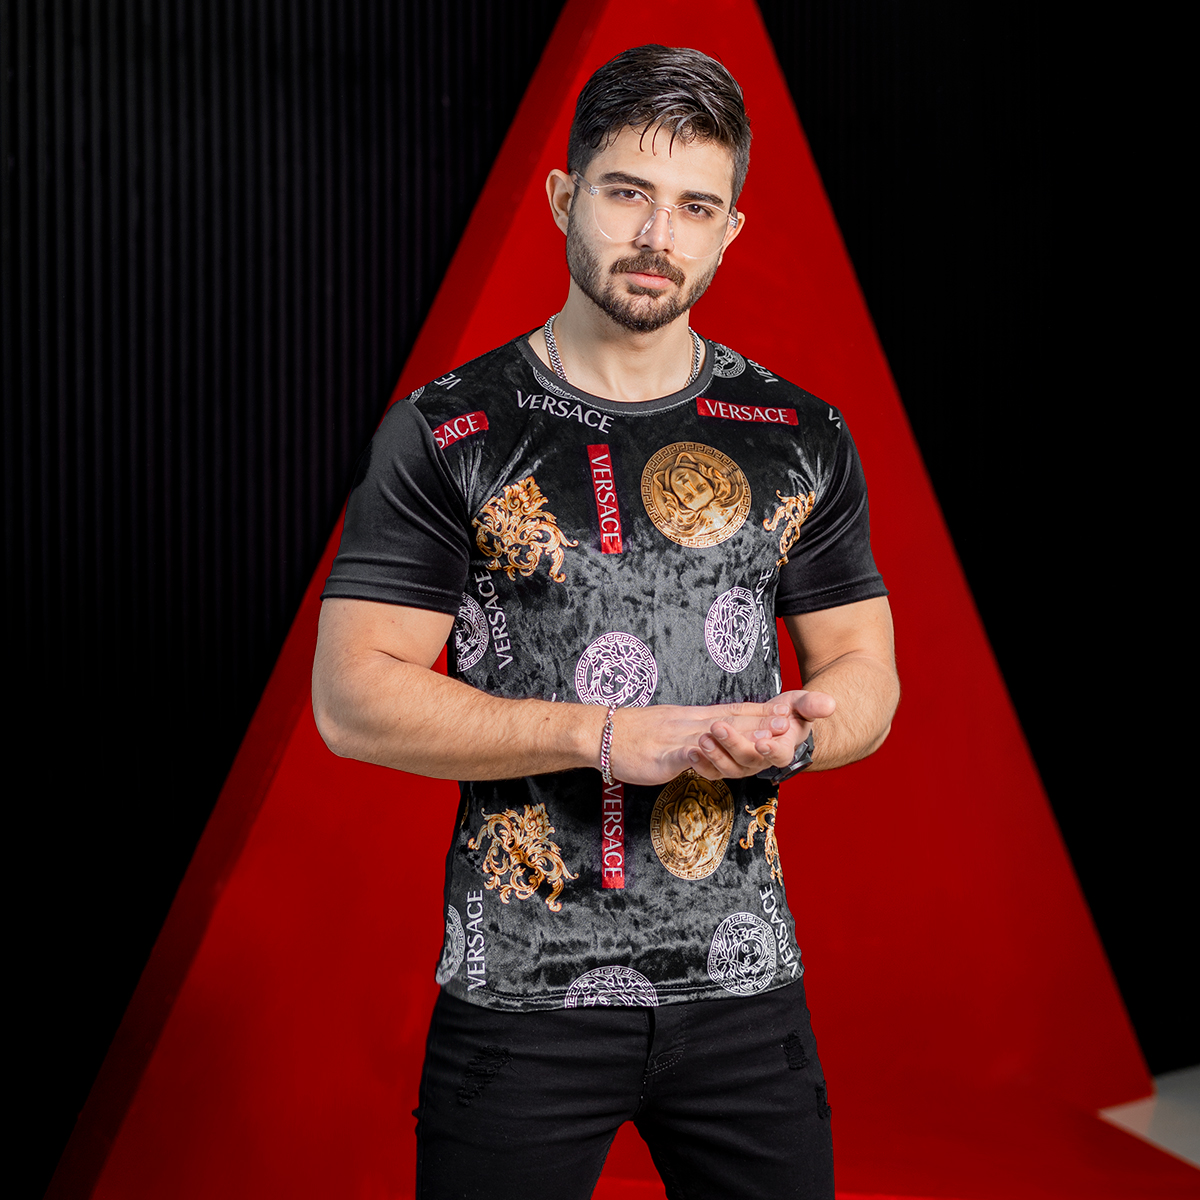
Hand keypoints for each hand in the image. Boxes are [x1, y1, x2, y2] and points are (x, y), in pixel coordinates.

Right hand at [606, 691, 834, 785]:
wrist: (602, 731)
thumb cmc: (637, 733)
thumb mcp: (675, 727)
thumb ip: (699, 730)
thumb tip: (721, 732)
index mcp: (696, 718)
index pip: (735, 712)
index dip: (762, 712)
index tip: (789, 712)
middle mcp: (691, 724)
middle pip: (731, 722)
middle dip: (761, 724)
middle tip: (789, 724)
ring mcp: (675, 738)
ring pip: (711, 737)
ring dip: (738, 738)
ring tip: (762, 740)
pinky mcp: (659, 755)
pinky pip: (677, 755)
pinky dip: (693, 755)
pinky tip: (704, 756)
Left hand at [689, 690, 834, 780]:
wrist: (775, 723)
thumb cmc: (790, 713)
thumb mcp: (802, 704)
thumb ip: (813, 704)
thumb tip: (829, 704)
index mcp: (783, 750)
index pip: (778, 755)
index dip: (771, 751)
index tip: (762, 742)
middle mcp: (761, 762)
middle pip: (748, 760)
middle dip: (733, 745)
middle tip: (719, 727)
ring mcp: (742, 766)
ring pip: (728, 769)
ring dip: (714, 755)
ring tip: (702, 738)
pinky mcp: (724, 765)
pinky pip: (711, 771)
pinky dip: (700, 764)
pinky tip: (690, 751)